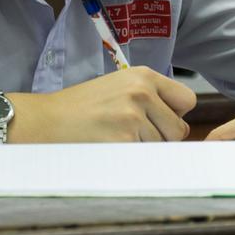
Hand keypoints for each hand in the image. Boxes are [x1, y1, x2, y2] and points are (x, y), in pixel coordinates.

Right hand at [7, 67, 196, 142]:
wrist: (46, 120)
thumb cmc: (80, 107)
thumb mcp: (117, 87)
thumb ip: (150, 97)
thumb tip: (182, 126)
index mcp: (142, 75)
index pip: (187, 100)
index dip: (174, 114)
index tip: (156, 118)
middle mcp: (142, 92)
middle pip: (179, 129)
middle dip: (161, 136)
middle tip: (130, 132)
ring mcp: (134, 116)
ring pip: (163, 146)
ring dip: (145, 148)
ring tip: (115, 138)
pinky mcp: (125, 140)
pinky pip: (146, 158)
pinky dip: (133, 159)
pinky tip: (111, 148)